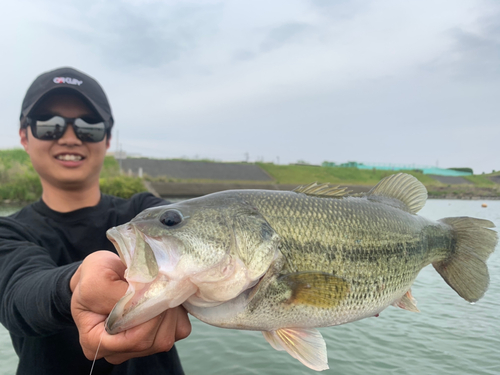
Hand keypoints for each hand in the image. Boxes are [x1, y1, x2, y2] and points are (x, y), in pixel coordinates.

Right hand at [70, 250, 190, 363]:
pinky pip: (179, 330)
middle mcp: (118, 351)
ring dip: (170, 310)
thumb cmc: (95, 276)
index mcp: (95, 342)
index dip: (148, 316)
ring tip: (158, 288)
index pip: (132, 341)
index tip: (151, 289)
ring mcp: (140, 347)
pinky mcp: (159, 336)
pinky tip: (164, 296)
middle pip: (152, 341)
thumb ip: (118, 294)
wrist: (104, 273)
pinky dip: (178, 311)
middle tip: (157, 283)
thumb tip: (148, 298)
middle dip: (160, 310)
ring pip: (168, 337)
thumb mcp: (97, 280)